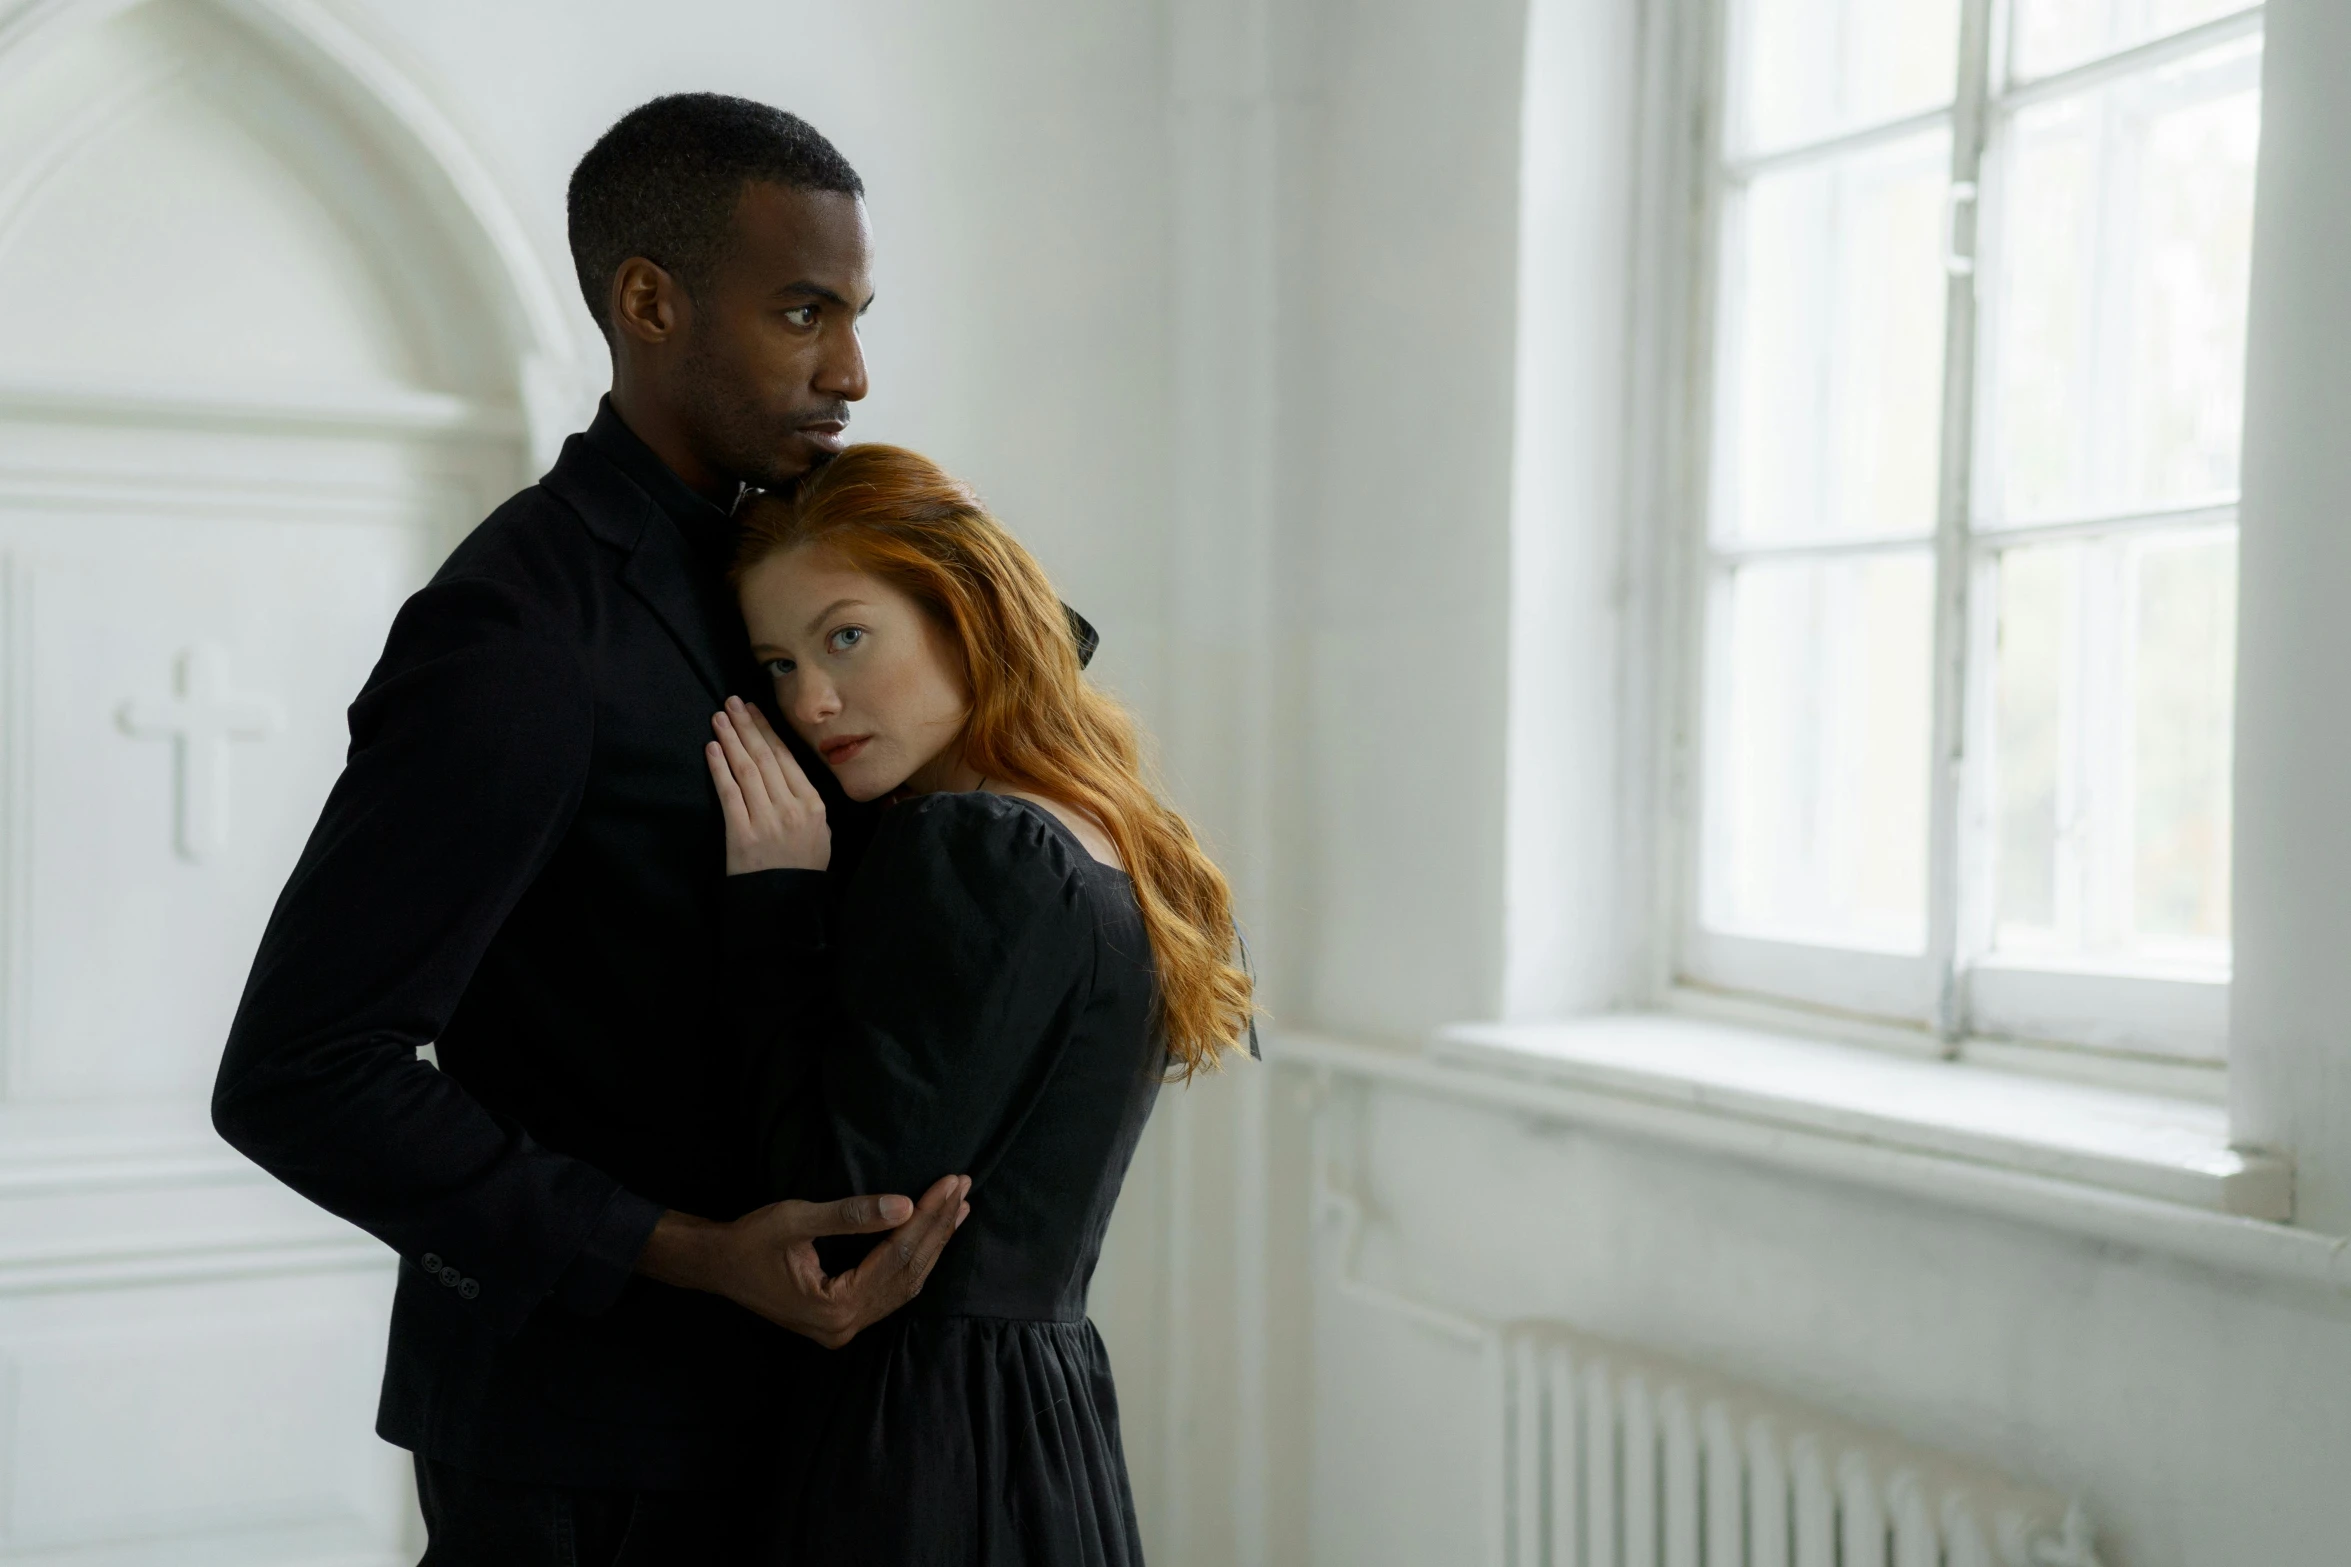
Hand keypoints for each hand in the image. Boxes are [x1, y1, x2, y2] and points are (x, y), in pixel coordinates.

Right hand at [635, 1175, 970, 1348]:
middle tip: (963, 1188)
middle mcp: (845, 1326)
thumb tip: (905, 1207)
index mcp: (835, 1307)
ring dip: (931, 1244)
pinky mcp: (842, 1319)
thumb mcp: (796, 1220)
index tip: (952, 1183)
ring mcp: (845, 1327)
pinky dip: (913, 1260)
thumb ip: (851, 1216)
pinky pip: (889, 1290)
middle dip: (937, 1228)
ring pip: (903, 1284)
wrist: (716, 1266)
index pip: (897, 1256)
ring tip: (957, 1208)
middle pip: (907, 1272)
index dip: (928, 1217)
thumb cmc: (749, 1240)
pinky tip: (930, 1236)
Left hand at [706, 697, 828, 873]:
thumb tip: (791, 778)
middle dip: (747, 726)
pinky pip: (730, 794)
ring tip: (720, 718)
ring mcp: (766, 820)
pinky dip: (720, 768)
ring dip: (732, 740)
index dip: (767, 731)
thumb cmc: (802, 870)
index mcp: (812, 805)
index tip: (755, 711)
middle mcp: (791, 808)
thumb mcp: (821, 835)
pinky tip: (712, 749)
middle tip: (732, 703)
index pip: (786, 758)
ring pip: (747, 769)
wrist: (784, 905)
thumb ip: (809, 806)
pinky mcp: (743, 834)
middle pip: (765, 757)